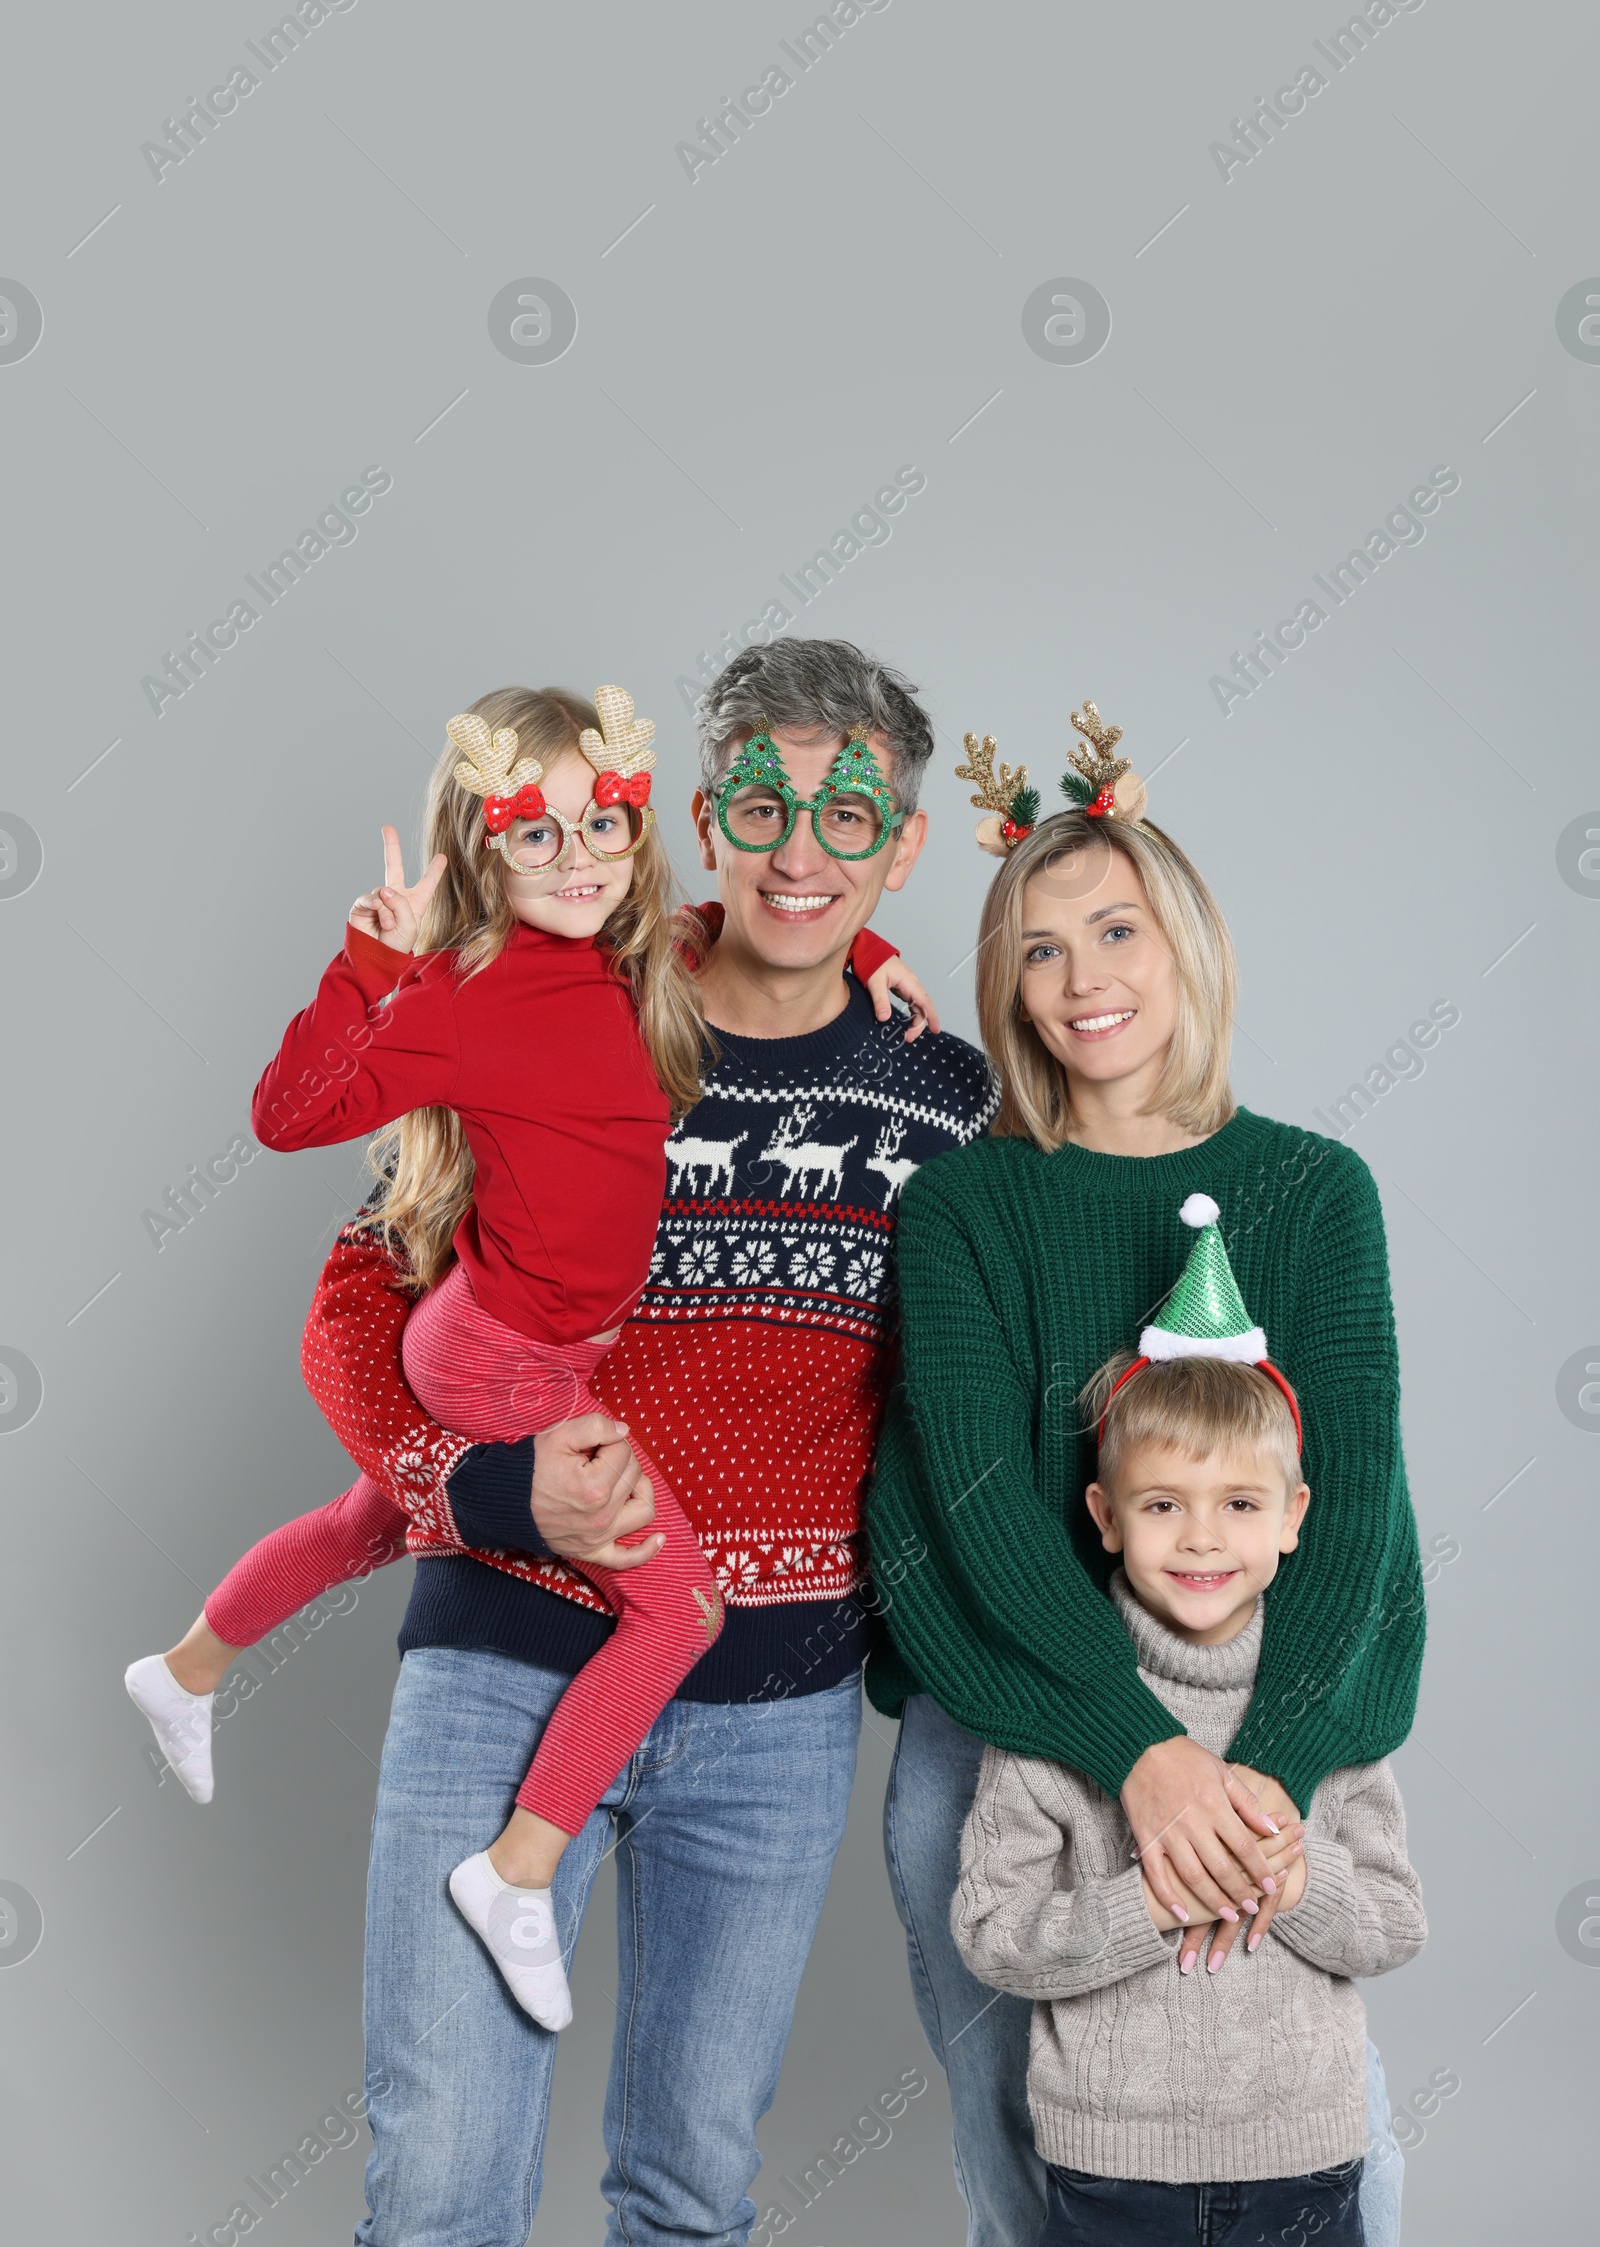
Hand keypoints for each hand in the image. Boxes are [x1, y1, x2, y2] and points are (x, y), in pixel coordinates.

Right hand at [349, 825, 447, 953]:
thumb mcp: (410, 926)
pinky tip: (380, 920)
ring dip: (388, 909)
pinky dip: (376, 908)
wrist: (376, 958)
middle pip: (393, 866)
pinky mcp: (362, 905)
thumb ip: (401, 904)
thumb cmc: (397, 946)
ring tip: (389, 925)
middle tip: (387, 827)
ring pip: (384, 891)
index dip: (434, 871)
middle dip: (391, 846)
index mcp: (415, 903)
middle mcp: (396, 897)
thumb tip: (383, 891)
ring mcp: (378, 900)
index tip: (442, 857)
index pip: (427, 884)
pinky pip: (369, 897)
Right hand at [529, 1412, 662, 1570]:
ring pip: (644, 1510)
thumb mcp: (558, 1434)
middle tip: (595, 1457)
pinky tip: (658, 1538)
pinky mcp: (592, 1552)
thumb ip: (596, 1425)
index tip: (588, 1444)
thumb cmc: (530, 1468)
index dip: (609, 1440)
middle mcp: (602, 1516)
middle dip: (619, 1459)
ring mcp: (598, 1537)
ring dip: (639, 1491)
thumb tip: (624, 1431)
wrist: (503, 1501)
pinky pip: (627, 1559)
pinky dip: (646, 1550)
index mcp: (595, 1487)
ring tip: (622, 1480)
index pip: (624, 1451)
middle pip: (635, 1476)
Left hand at [864, 955, 940, 1041]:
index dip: (931, 1016)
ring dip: (915, 1020)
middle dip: (920, 1024)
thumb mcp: (875, 982)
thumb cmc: (872, 961)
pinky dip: (911, 1014)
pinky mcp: (900, 987)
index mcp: (908, 981)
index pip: (925, 1001)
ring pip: (917, 1006)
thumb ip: (880, 1000)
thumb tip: (884, 1018)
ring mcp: (907, 985)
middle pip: (923, 1006)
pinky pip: (910, 1003)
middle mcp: (911, 984)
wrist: (867, 949)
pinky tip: (908, 1022)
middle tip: (909, 1038)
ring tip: (908, 1034)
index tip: (935, 1030)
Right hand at [1121, 1736, 1279, 1925]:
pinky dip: (1169, 1896)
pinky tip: (1182, 1913)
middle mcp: (1192, 1822)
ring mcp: (1167, 1832)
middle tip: (1253, 1906)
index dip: (1260, 1869)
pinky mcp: (1146, 1837)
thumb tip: (1272, 1829)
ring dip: (1213, 1900)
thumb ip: (1247, 1802)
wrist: (1139, 1747)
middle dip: (1241, 1891)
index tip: (1273, 1885)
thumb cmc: (1184, 1758)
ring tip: (1230, 1915)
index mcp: (1213, 1804)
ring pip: (1194, 1877)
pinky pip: (1156, 1874)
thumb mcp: (1221, 1772)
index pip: (1244, 1845)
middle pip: (1222, 1867)